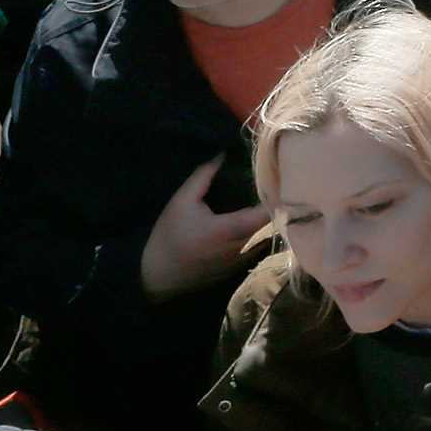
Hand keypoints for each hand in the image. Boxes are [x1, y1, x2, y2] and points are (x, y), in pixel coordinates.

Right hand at [139, 156, 266, 299]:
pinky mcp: (233, 270)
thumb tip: (222, 155)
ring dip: (260, 221)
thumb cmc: (169, 236)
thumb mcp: (182, 201)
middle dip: (268, 205)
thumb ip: (204, 176)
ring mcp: (239, 261)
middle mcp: (241, 247)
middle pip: (266, 224)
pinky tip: (242, 225)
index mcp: (231, 229)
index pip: (267, 212)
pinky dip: (251, 236)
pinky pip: (251, 249)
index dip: (274, 196)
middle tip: (267, 185)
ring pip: (260, 236)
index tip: (276, 179)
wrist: (154, 275)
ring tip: (256, 202)